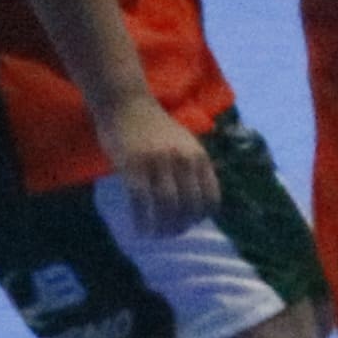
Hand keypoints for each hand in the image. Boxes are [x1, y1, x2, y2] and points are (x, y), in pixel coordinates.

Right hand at [104, 96, 217, 228]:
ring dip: (162, 228)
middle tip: (170, 233)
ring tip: (156, 235)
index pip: (210, 197)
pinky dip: (142, 221)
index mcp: (198, 156)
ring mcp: (157, 162)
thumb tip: (198, 201)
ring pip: (166, 207)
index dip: (202, 216)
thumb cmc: (154, 126)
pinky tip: (139, 230)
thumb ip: (194, 167)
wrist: (126, 103)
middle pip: (188, 206)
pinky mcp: (133, 165)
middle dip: (181, 226)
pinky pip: (141, 201)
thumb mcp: (185, 142)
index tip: (190, 223)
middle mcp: (182, 160)